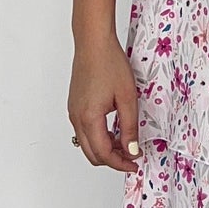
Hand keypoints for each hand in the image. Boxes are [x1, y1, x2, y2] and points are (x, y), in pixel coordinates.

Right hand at [68, 33, 140, 171]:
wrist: (93, 43)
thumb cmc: (109, 63)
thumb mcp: (127, 98)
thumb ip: (130, 127)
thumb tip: (132, 150)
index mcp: (89, 118)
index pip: (103, 154)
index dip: (120, 163)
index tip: (135, 164)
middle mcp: (76, 118)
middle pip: (92, 154)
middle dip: (112, 160)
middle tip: (132, 157)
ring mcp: (73, 112)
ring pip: (86, 144)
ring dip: (105, 149)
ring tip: (125, 143)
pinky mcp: (74, 106)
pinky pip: (83, 131)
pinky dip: (98, 138)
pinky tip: (114, 130)